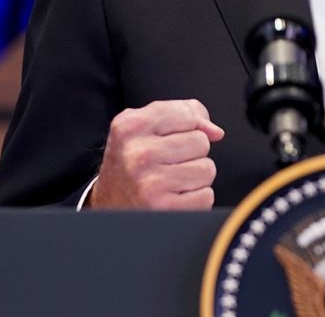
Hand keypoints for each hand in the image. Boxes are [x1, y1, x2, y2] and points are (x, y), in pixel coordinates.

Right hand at [87, 99, 224, 209]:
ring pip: (207, 169)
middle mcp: (138, 154)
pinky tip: (174, 198)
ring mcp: (151, 184)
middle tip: (168, 163)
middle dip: (191, 153)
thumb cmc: (132, 163)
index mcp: (131, 126)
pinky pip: (206, 196)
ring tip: (171, 180)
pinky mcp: (165, 210)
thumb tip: (215, 132)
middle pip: (201, 141)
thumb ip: (182, 113)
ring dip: (195, 177)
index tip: (169, 138)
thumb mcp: (143, 128)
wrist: (109, 207)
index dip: (187, 126)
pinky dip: (196, 198)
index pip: (188, 114)